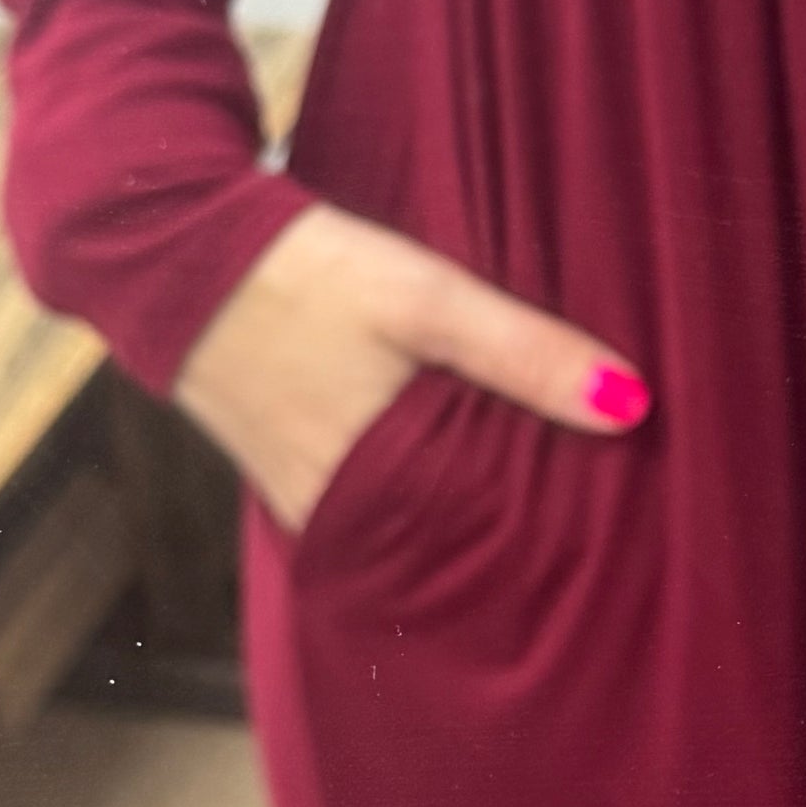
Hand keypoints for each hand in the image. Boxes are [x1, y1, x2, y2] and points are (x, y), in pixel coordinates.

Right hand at [173, 202, 651, 534]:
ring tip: (553, 512)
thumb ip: (524, 352)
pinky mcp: (291, 472)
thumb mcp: (427, 297)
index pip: (487, 553)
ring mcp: (308, 500)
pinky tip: (464, 473)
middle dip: (519, 547)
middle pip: (452, 549)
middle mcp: (338, 516)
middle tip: (605, 542)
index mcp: (377, 488)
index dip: (553, 550)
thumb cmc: (306, 273)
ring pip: (414, 528)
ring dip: (470, 520)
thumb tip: (630, 406)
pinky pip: (373, 502)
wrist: (175, 253)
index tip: (620, 549)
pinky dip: (421, 494)